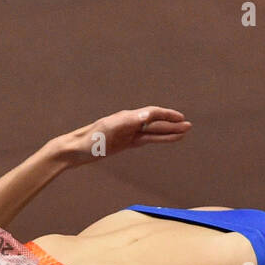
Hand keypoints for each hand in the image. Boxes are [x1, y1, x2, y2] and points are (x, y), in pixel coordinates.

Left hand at [57, 107, 191, 166]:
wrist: (75, 150)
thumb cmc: (90, 140)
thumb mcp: (108, 130)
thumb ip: (127, 122)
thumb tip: (147, 115)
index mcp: (127, 118)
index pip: (152, 114)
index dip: (167, 115)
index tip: (181, 118)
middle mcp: (129, 123)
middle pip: (155, 122)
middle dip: (172, 124)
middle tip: (189, 126)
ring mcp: (128, 133)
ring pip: (153, 132)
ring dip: (168, 133)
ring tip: (183, 133)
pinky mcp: (125, 143)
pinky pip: (145, 140)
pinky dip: (157, 140)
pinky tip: (165, 139)